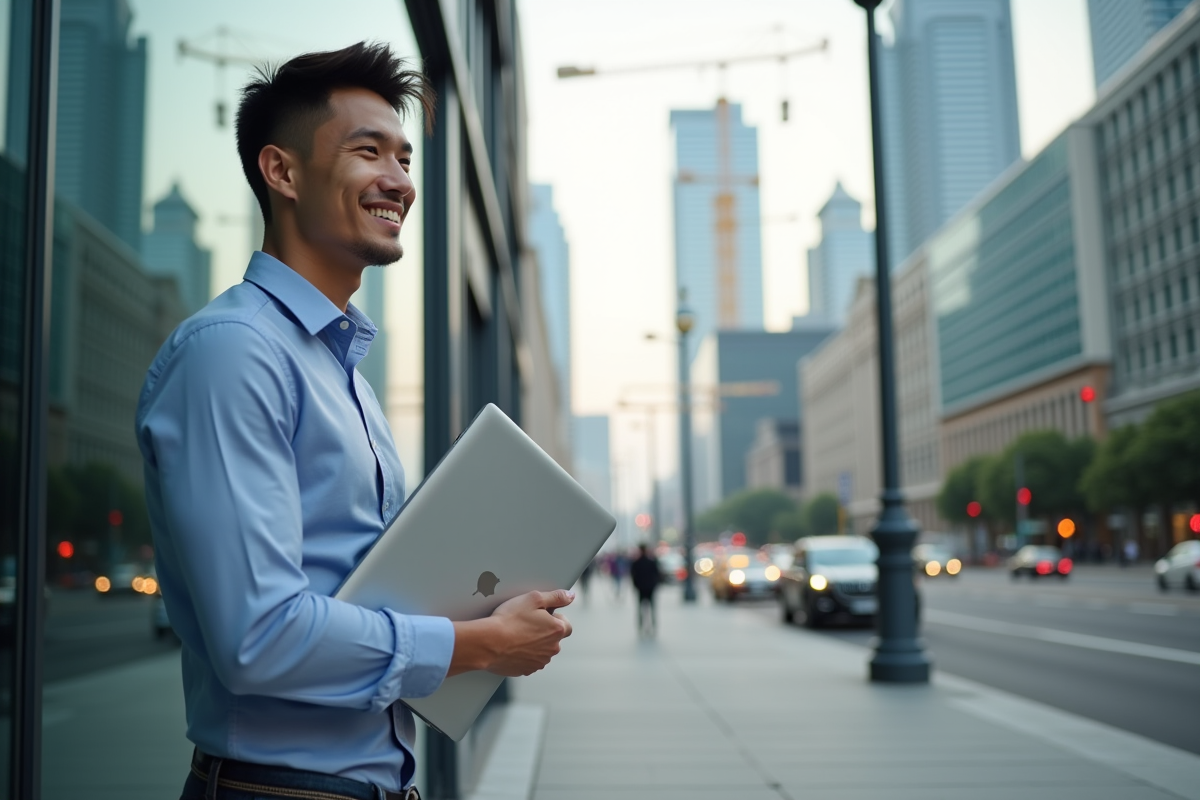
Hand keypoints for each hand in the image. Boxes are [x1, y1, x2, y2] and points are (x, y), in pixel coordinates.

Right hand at [448, 590, 573, 677]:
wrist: (488, 642)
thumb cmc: (509, 619)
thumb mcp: (534, 598)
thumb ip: (556, 596)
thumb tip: (570, 596)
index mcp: (557, 630)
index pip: (566, 624)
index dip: (554, 617)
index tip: (540, 614)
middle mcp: (552, 649)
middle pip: (554, 638)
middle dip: (544, 631)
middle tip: (526, 622)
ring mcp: (539, 662)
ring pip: (542, 650)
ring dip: (534, 644)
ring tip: (517, 634)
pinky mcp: (526, 670)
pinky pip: (529, 660)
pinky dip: (523, 654)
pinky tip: (512, 645)